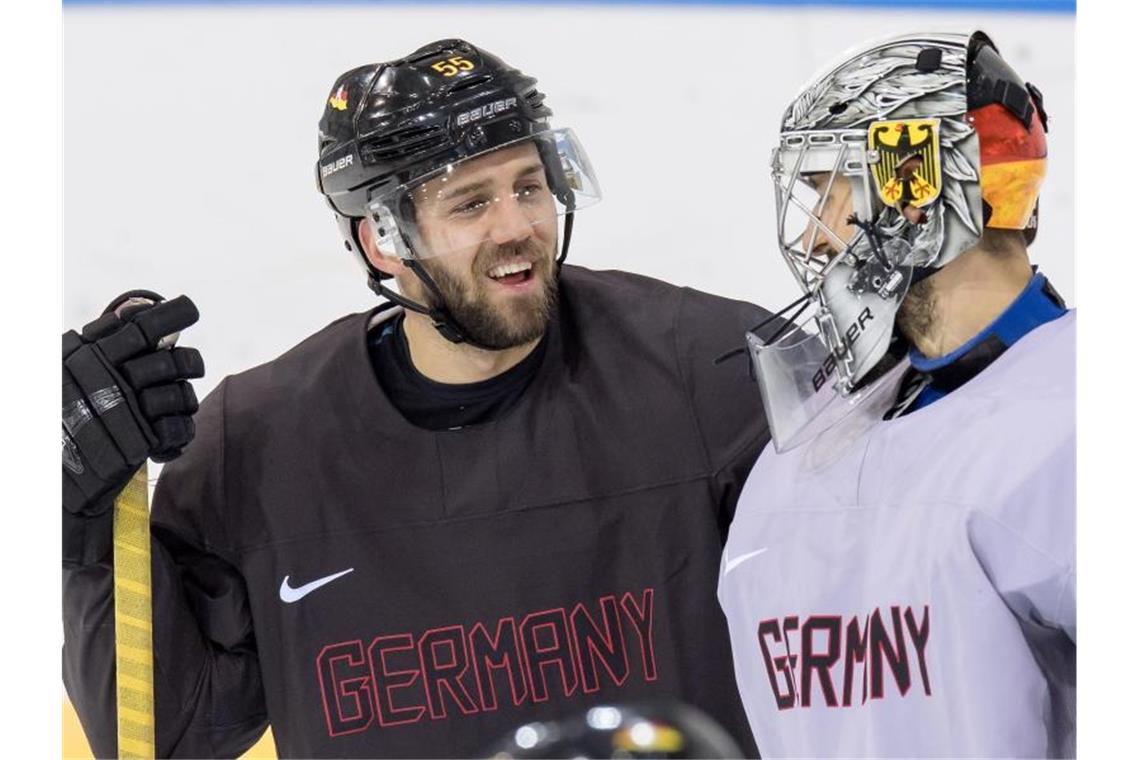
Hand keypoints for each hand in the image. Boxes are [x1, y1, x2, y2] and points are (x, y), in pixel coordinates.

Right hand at [62, 291, 203, 515]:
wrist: (53, 477)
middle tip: (189, 368)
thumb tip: (141, 306)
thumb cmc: (64, 414)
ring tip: (168, 408)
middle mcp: (106, 381)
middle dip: (190, 363)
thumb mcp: (70, 367)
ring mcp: (124, 414)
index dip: (171, 315)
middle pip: (173, 361)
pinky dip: (180, 431)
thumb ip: (104, 336)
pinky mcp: (138, 446)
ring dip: (184, 401)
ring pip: (182, 394)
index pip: (140, 327)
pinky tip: (166, 435)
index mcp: (88, 356)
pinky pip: (181, 428)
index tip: (190, 309)